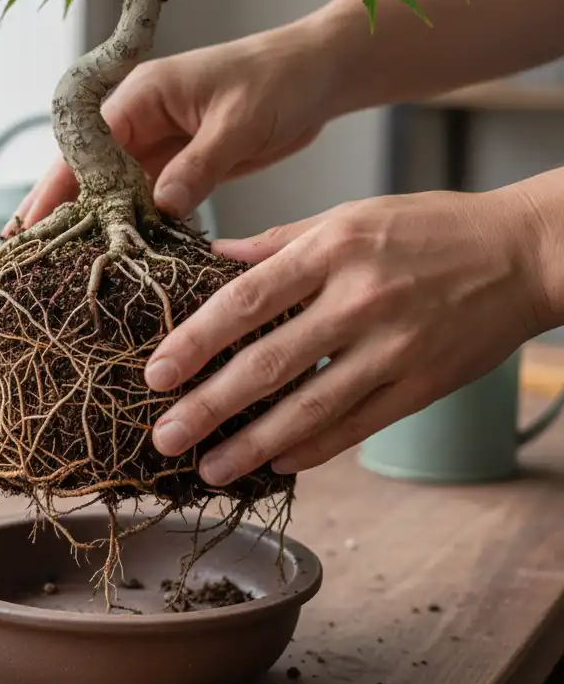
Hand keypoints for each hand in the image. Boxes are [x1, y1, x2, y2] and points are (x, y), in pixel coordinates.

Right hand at [3, 19, 334, 233]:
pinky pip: (151, 198)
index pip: (87, 146)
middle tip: (31, 253)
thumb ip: (197, 165)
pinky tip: (124, 252)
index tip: (33, 224)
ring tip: (68, 263)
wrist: (320, 74)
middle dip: (63, 209)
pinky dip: (139, 223)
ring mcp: (162, 144)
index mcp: (143, 95)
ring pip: (118, 189)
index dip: (57, 186)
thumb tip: (159, 207)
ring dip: (99, 222)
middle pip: (91, 170)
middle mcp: (142, 119)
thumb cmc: (279, 80)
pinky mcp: (184, 164)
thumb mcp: (237, 123)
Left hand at [144, 188, 551, 483]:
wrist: (527, 253)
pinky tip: (277, 463)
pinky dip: (314, 448)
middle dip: (208, 406)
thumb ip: (282, 240)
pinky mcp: (424, 383)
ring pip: (310, 407)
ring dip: (252, 444)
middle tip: (164, 438)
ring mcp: (394, 346)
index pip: (245, 301)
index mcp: (331, 249)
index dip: (194, 341)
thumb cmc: (430, 227)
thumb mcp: (351, 215)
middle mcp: (358, 299)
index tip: (156, 373)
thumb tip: (219, 256)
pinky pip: (359, 424)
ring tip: (209, 468)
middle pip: (267, 363)